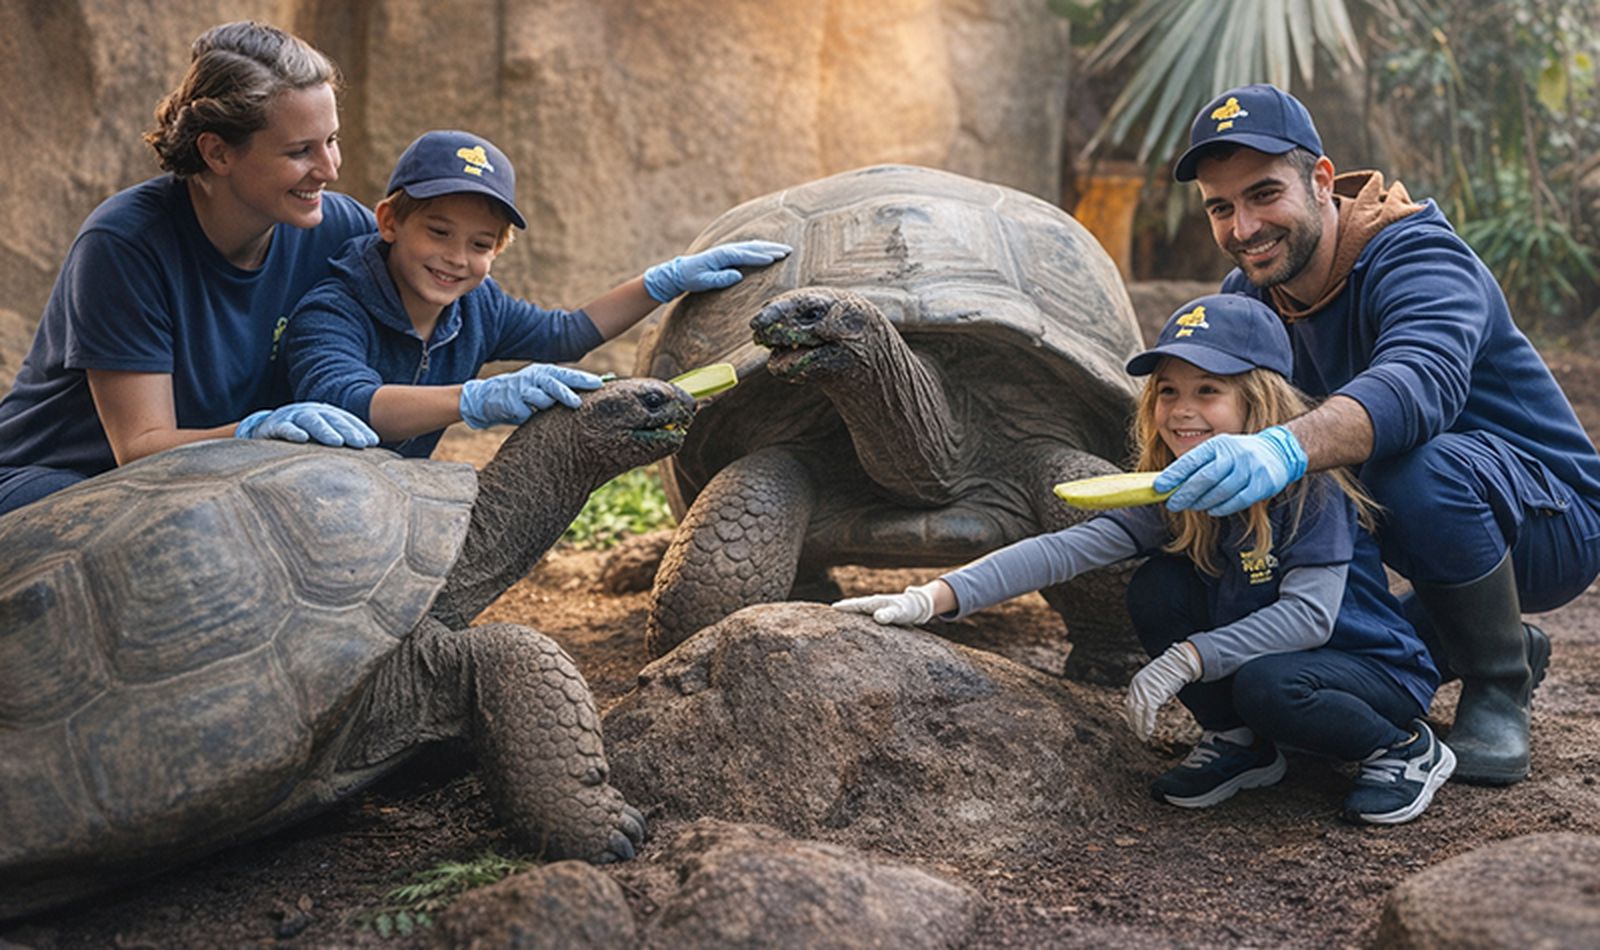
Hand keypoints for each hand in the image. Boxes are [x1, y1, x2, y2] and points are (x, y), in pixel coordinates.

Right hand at [236, 402, 378, 446]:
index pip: (346, 420)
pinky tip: (302, 438)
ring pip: (311, 421)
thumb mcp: (321, 436)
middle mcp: (311, 412)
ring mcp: (292, 417)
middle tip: (361, 443)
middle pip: (333, 419)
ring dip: (325, 431)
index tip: (373, 442)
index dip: (360, 429)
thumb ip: (341, 442)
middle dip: (348, 430)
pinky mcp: (273, 426)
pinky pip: (284, 428)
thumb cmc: (301, 435)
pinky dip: (292, 432)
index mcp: (326, 414)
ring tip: (337, 442)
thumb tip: (371, 457)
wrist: (264, 427)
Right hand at [459, 363, 604, 428]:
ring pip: (543, 401)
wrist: (487, 397)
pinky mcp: (512, 402)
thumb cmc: (523, 393)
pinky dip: (527, 416)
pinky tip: (519, 412)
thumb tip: (590, 394)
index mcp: (545, 371)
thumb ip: (561, 388)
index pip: (567, 374)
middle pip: (554, 384)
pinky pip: (528, 414)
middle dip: (567, 394)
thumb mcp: (541, 386)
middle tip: (578, 403)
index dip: (584, 379)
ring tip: (534, 406)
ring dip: (543, 408)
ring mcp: (522, 388)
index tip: (600, 384)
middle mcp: (534, 376)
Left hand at [643, 240, 791, 301]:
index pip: (745, 255)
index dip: (760, 257)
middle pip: (753, 247)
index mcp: (722, 256)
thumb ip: (720, 279)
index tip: (775, 258)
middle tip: (788, 251)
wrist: (680, 272)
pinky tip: (769, 250)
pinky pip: (749, 248)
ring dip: (769, 247)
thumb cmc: (691, 278)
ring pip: (753, 246)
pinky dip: (761, 248)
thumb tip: (738, 276)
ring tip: (785, 250)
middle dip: (771, 249)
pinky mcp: (729, 253)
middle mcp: (727, 250)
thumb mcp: (703, 282)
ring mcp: (728, 250)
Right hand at [832, 581, 941, 625]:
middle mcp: (872, 604)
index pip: (855, 604)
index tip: (832, 608)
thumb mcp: (899, 613)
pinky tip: (852, 626)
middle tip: (825, 615)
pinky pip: (863, 616)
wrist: (918, 606)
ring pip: (857, 611)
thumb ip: (889, 614)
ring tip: (834, 621)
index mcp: (874, 603)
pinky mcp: (878, 614)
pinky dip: (856, 619)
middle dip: (841, 609)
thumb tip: (877, 617)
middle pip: (853, 606)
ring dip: (848, 614)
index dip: (844, 607)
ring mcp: (875, 609)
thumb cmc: (908, 609)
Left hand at [1125, 643, 1202, 742]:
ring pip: (1139, 713)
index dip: (1131, 716)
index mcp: (1135, 684)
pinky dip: (1148, 723)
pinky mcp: (1154, 694)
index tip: (1133, 725)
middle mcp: (1137, 687)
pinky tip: (1148, 731)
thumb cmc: (1167, 673)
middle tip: (1137, 735)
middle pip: (1132, 710)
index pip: (1130, 704)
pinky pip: (1149, 712)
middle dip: (1134, 724)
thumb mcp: (1152, 682)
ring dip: (1140, 727)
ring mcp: (1144, 691)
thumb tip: (1146, 704)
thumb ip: (1147, 691)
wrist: (1176, 663)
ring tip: (1142, 736)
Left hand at [1154, 425, 1307, 516]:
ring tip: (1192, 506)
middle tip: (1173, 503)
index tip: (1159, 486)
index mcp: (1219, 444)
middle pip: (1205, 478)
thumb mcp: (1220, 450)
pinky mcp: (1262, 484)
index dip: (1173, 475)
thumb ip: (1199, 465)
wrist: (1278, 452)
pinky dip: (1221, 508)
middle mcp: (1235, 454)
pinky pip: (1237, 501)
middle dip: (1185, 494)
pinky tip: (1212, 509)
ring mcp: (1250, 469)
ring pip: (1220, 492)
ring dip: (1202, 503)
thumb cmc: (1240, 454)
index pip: (1192, 460)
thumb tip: (1171, 483)